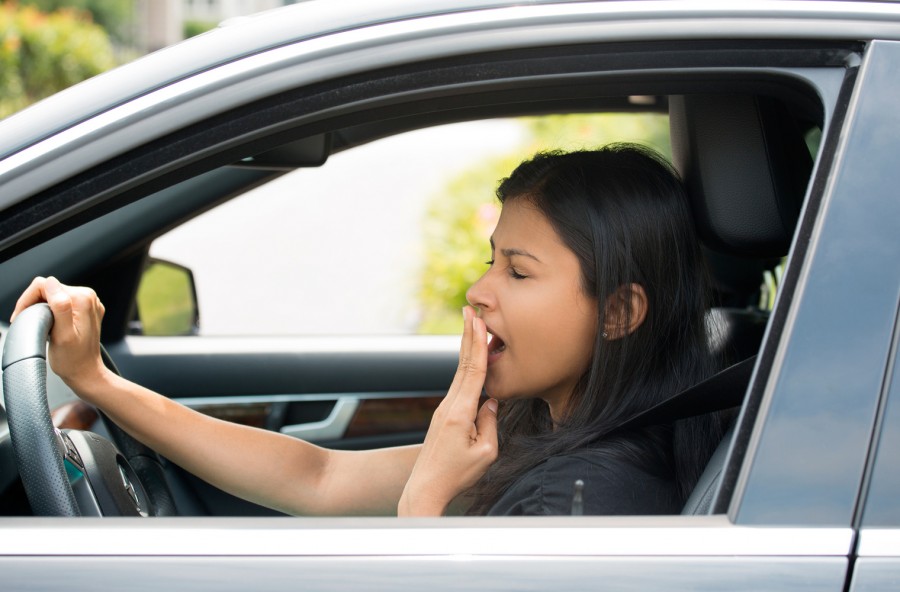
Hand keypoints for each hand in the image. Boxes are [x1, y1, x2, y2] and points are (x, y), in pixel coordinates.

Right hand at [11, 276, 108, 395]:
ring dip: (40, 308)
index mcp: (83, 299)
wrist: (86, 373)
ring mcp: (87, 303)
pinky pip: (59, 302)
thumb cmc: (73, 359)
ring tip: (39, 326)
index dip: (28, 300)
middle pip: (48, 288)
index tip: (22, 317)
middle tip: (28, 323)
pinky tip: (49, 326)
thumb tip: (51, 284)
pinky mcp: (83, 310)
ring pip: (52, 295)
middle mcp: (88, 297)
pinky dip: (49, 312)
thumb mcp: (63, 335)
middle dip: (33, 304)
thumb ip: (59, 307)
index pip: (45, 285)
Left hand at [398, 306, 498, 515]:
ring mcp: (444, 410)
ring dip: (468, 348)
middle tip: (470, 309)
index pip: (473, 371)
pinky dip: (467, 368)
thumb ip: (490, 422)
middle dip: (468, 335)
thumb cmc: (456, 475)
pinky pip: (459, 386)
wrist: (425, 490)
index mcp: (460, 412)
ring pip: (460, 373)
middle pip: (463, 364)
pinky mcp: (444, 417)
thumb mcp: (485, 453)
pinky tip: (473, 361)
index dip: (478, 344)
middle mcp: (449, 406)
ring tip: (473, 326)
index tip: (479, 321)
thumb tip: (491, 402)